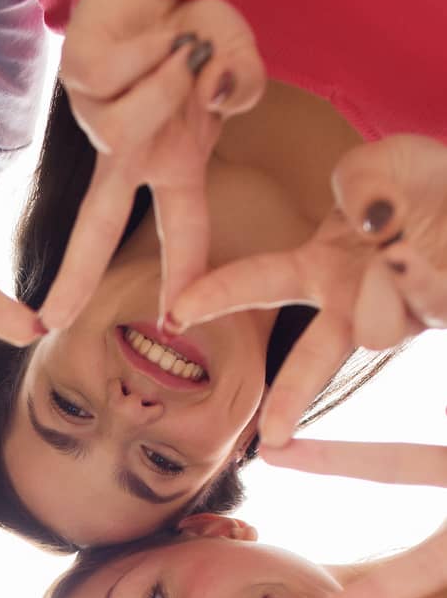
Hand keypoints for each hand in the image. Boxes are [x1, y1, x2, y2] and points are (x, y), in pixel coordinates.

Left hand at [46, 0, 264, 329]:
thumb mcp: (240, 60)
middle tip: (52, 320)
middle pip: (98, 226)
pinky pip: (119, 79)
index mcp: (173, 164)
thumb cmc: (198, 30)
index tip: (175, 324)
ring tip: (185, 52)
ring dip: (168, 86)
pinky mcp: (78, 80)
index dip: (184, 280)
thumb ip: (245, 84)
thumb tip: (220, 94)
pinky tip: (161, 36)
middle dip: (77, 275)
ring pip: (124, 131)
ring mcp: (99, 121)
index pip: (181, 233)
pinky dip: (155, 50)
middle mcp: (131, 154)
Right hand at [171, 135, 446, 442]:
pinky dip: (423, 281)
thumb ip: (361, 177)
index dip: (216, 295)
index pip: (259, 282)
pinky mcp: (437, 313)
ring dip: (387, 291)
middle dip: (292, 395)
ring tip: (402, 250)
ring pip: (379, 326)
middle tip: (272, 437)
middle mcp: (354, 304)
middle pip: (313, 357)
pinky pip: (428, 307)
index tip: (176, 316)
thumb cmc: (421, 183)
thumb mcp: (384, 160)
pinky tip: (422, 257)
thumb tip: (368, 222)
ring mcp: (400, 316)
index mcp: (322, 268)